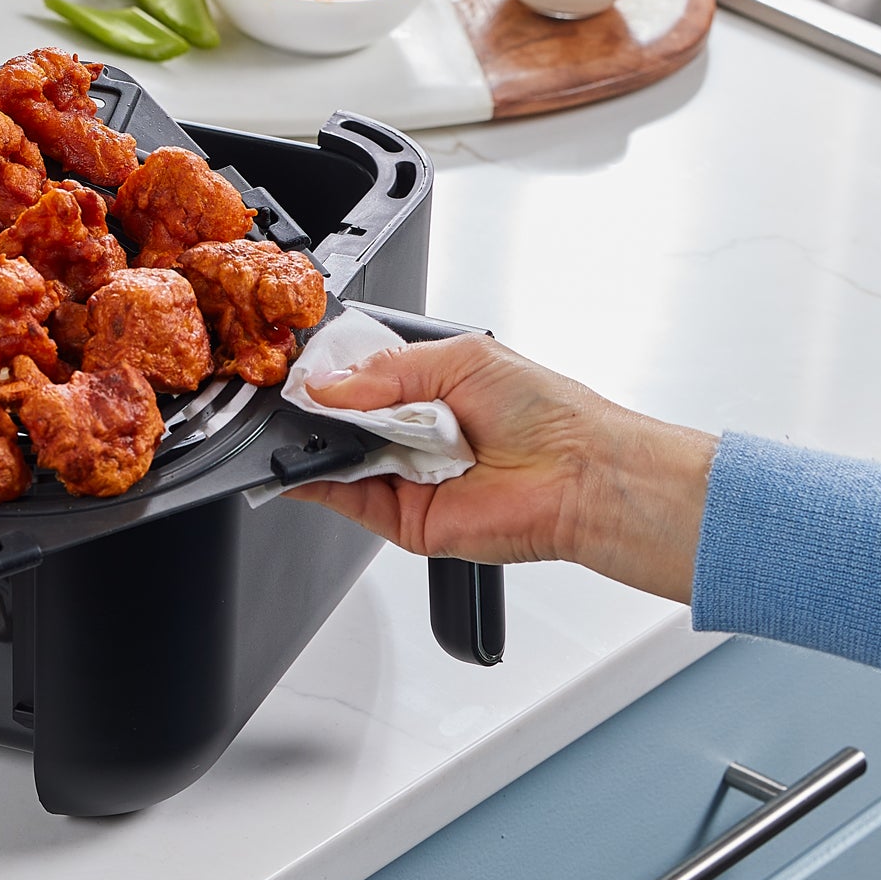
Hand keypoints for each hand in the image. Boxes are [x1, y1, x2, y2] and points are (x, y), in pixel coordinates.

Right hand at [285, 335, 716, 602]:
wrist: (581, 475)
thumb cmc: (546, 413)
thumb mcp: (460, 359)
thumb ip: (387, 370)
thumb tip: (327, 385)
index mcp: (426, 390)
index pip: (357, 380)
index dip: (328, 374)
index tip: (301, 369)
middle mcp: (413, 434)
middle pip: (341, 421)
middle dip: (318, 408)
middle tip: (299, 397)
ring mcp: (406, 477)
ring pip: (337, 460)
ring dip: (315, 443)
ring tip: (306, 426)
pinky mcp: (403, 520)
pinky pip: (346, 500)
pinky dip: (315, 483)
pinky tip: (300, 464)